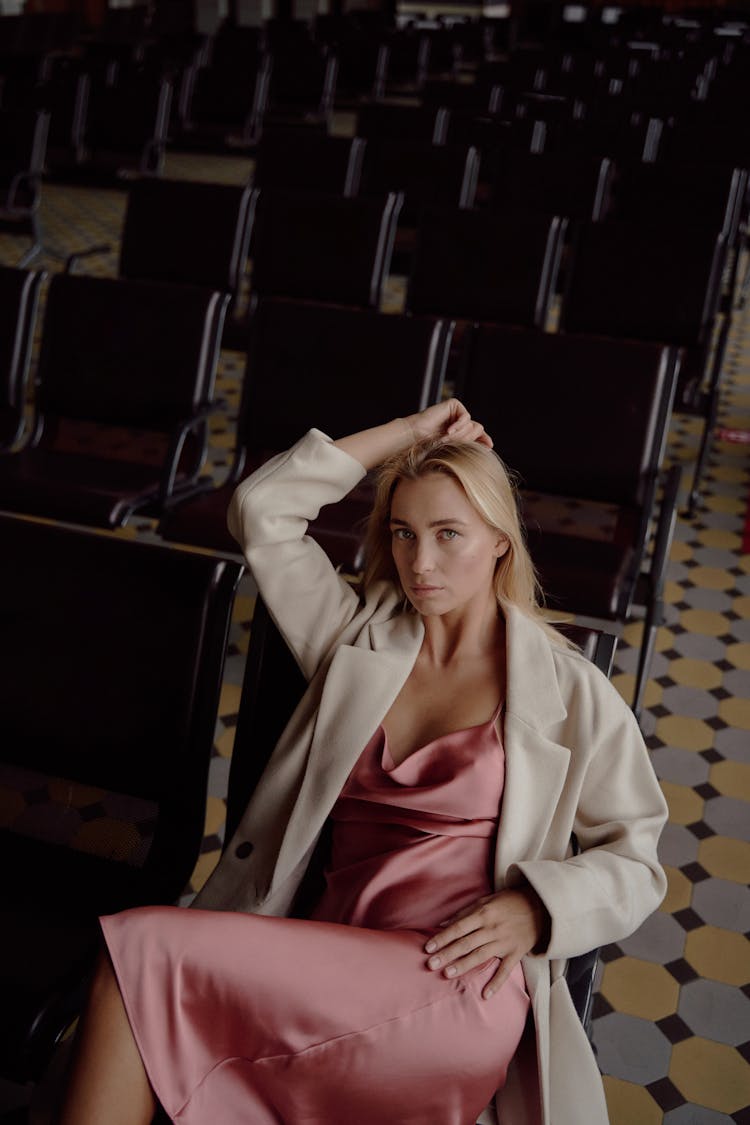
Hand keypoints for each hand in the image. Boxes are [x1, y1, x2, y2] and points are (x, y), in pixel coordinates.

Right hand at [406, 399, 492, 448]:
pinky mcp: (454, 405)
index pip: (479, 433)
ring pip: (472, 425)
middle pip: (477, 429)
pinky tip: (448, 430)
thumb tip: (490, 445)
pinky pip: (466, 417)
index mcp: (461, 431)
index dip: (484, 439)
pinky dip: (459, 425)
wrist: (416, 435)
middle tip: (453, 443)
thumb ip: (471, 444)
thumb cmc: (431, 444)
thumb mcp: (455, 447)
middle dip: (467, 439)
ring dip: (460, 434)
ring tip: (447, 438)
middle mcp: (460, 421)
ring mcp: (457, 412)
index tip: (489, 447)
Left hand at [423, 888, 548, 999]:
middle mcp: (492, 928)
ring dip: (463, 965)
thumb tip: (442, 924)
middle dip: (447, 954)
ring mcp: (505, 942)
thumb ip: (464, 913)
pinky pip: (505, 970)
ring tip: (447, 974)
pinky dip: (496, 983)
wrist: (540, 906)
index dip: (443, 938)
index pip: (458, 928)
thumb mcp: (486, 900)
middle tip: (430, 965)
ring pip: (480, 956)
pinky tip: (485, 995)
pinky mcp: (516, 953)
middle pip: (466, 943)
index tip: (428, 948)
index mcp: (483, 913)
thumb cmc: (508, 902)